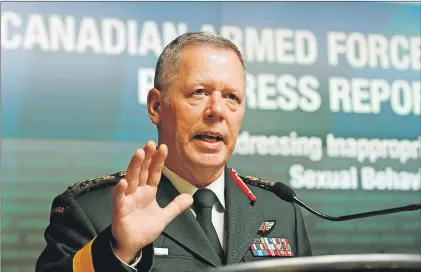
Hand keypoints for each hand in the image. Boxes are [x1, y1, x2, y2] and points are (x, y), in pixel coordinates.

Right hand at [111, 141, 192, 262]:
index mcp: (148, 191)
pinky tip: (124, 182)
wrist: (132, 245)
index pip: (154, 172)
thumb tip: (190, 197)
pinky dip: (121, 190)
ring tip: (139, 153)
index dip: (158, 161)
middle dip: (146, 157)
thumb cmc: (144, 229)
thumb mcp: (164, 217)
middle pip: (142, 171)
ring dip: (134, 166)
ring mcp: (128, 199)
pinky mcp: (120, 210)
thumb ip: (176, 206)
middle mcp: (137, 192)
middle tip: (150, 143)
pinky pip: (119, 198)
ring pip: (131, 179)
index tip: (163, 147)